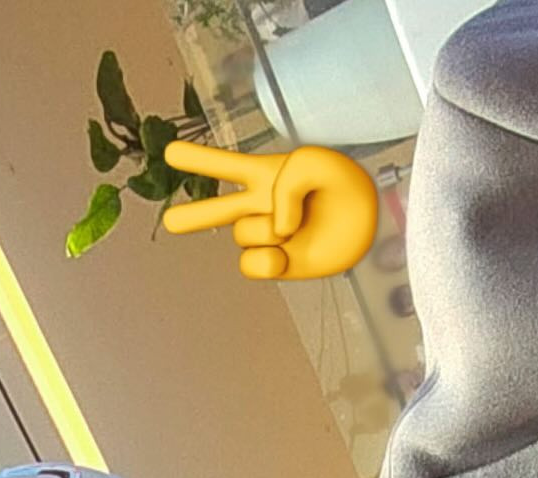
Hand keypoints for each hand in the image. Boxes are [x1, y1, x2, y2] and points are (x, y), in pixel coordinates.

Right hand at [162, 142, 377, 278]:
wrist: (369, 219)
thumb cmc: (344, 184)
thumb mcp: (316, 163)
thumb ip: (286, 185)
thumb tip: (274, 229)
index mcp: (265, 174)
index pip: (225, 165)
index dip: (196, 160)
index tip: (169, 153)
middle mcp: (261, 206)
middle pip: (216, 210)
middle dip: (192, 216)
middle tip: (170, 220)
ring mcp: (268, 237)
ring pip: (242, 234)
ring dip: (268, 229)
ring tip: (295, 225)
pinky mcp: (277, 265)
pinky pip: (252, 264)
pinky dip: (269, 260)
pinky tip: (288, 253)